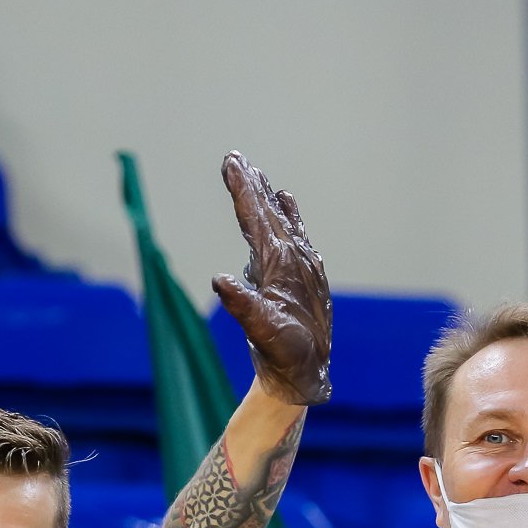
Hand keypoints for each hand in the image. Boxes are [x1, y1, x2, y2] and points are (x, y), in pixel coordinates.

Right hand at [213, 152, 330, 406]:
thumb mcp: (261, 331)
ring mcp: (302, 263)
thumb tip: (220, 280)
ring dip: (266, 196)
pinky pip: (293, 233)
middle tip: (236, 156)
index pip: (256, 217)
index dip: (241, 189)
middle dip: (251, 184)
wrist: (307, 371)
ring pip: (281, 220)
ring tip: (256, 173)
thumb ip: (243, 305)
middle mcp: (294, 256)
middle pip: (268, 212)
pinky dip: (285, 214)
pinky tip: (285, 203)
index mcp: (281, 262)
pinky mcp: (304, 273)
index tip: (231, 162)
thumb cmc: (283, 352)